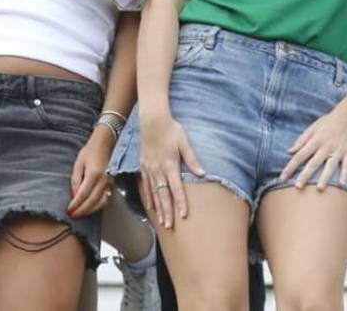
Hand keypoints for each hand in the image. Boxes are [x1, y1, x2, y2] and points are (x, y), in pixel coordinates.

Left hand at [67, 127, 113, 218]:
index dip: (76, 204)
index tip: (69, 209)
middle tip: (73, 215)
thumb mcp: (79, 163)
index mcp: (94, 173)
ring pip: (101, 202)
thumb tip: (74, 194)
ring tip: (80, 213)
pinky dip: (98, 206)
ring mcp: (109, 182)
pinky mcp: (112, 184)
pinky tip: (91, 207)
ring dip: (90, 210)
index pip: (84, 194)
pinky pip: (106, 198)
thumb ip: (76, 179)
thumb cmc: (90, 151)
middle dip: (82, 210)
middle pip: (92, 201)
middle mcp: (104, 180)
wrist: (105, 143)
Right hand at [138, 113, 204, 229]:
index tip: (183, 216)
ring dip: (158, 208)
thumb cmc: (171, 130)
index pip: (176, 188)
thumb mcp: (184, 143)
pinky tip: (150, 206)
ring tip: (161, 222)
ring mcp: (149, 168)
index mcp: (170, 164)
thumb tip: (203, 174)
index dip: (180, 202)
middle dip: (167, 211)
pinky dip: (148, 197)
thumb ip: (192, 159)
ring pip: (153, 192)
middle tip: (169, 227)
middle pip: (163, 195)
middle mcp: (158, 169)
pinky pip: (145, 185)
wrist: (152, 120)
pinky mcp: (143, 166)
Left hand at [280, 95, 346, 189]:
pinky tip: (342, 184)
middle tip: (298, 187)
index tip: (283, 177)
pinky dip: (345, 174)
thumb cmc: (329, 121)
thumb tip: (290, 151)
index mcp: (315, 140)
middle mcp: (326, 146)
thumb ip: (301, 140)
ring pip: (330, 166)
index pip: (300, 155)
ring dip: (324, 177)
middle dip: (305, 175)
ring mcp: (338, 150)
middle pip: (313, 163)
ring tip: (319, 188)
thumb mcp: (312, 127)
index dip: (290, 167)